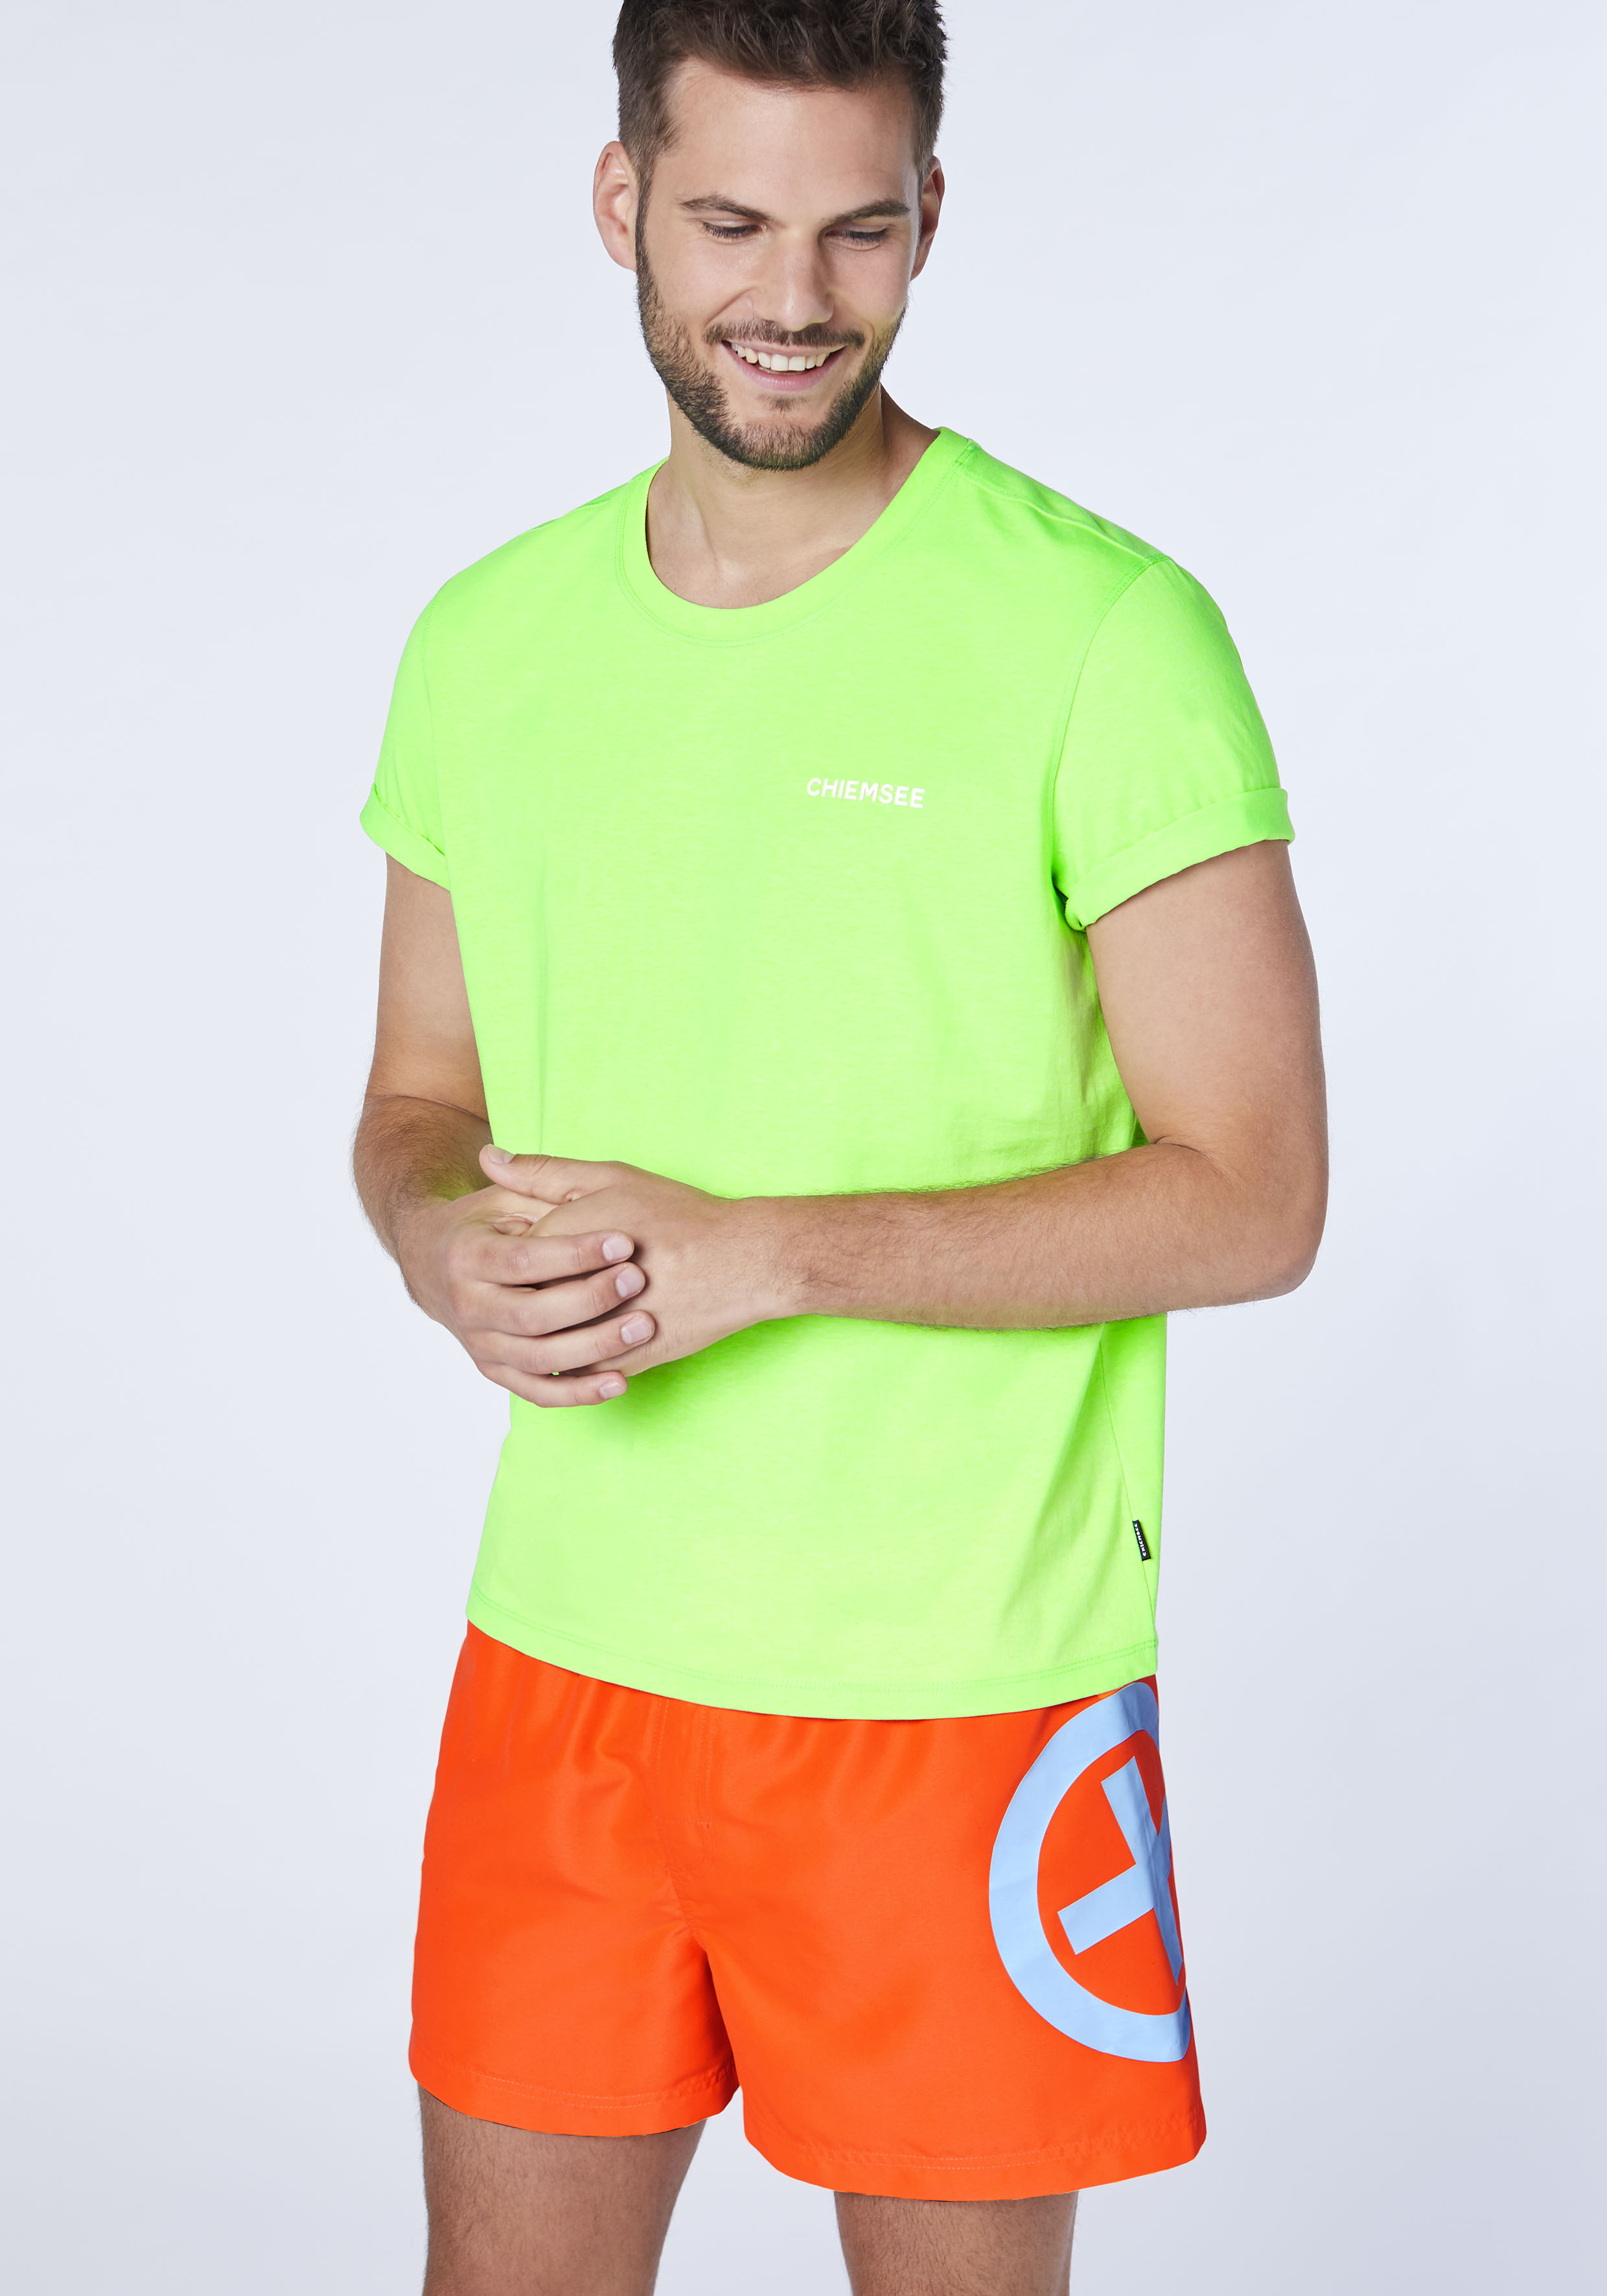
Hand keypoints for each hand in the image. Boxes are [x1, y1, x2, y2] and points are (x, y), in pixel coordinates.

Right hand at [393, 1177, 658, 1407]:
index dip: (574, 1253)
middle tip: (639, 1278)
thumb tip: (493, 1154)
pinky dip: (579, 1393)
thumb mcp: (504, 1198)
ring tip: (644, 1326)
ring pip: (539, 1359)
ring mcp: (482, 1345)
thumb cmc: (486, 1227)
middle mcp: (467, 1308)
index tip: (624, 1241)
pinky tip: (620, 1381)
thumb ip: (521, 1180)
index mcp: (467, 1258)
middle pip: (532, 1315)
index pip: (524, 1261)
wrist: (439, 1270)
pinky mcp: (499, 1372)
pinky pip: (539, 1392)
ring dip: (595, 1347)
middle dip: (590, 1299)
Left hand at [479, 1149, 788, 1382]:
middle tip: (562, 1282)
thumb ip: (543, 1172)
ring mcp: (595, 1332)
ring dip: (553, 1329)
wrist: (741, 1263)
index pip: (508, 1260)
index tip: (542, 1251)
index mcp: (556, 1243)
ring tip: (578, 1308)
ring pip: (548, 1341)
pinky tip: (595, 1336)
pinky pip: (581, 1369)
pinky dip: (582, 1355)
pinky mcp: (621, 1361)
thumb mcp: (607, 1179)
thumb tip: (489, 1158)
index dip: (520, 1255)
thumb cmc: (677, 1215)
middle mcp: (569, 1292)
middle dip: (535, 1293)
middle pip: (524, 1302)